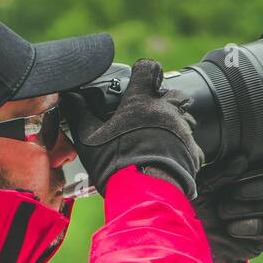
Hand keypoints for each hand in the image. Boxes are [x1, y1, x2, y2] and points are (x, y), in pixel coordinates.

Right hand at [60, 58, 202, 196]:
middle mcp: (166, 110)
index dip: (144, 71)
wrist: (146, 193)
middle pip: (172, 92)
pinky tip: (169, 156)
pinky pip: (191, 143)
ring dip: (173, 123)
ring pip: (183, 117)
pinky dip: (181, 147)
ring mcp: (182, 130)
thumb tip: (70, 98)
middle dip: (162, 99)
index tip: (139, 79)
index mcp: (141, 101)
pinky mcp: (193, 150)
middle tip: (148, 113)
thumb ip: (79, 114)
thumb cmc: (117, 164)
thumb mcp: (89, 138)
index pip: (148, 69)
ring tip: (158, 137)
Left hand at [192, 153, 262, 262]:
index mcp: (248, 178)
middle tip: (233, 194)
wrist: (192, 242)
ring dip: (247, 208)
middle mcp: (260, 196)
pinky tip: (231, 228)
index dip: (262, 168)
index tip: (243, 169)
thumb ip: (222, 173)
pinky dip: (250, 226)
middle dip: (258, 188)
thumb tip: (242, 160)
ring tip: (223, 212)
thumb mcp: (203, 186)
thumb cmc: (195, 209)